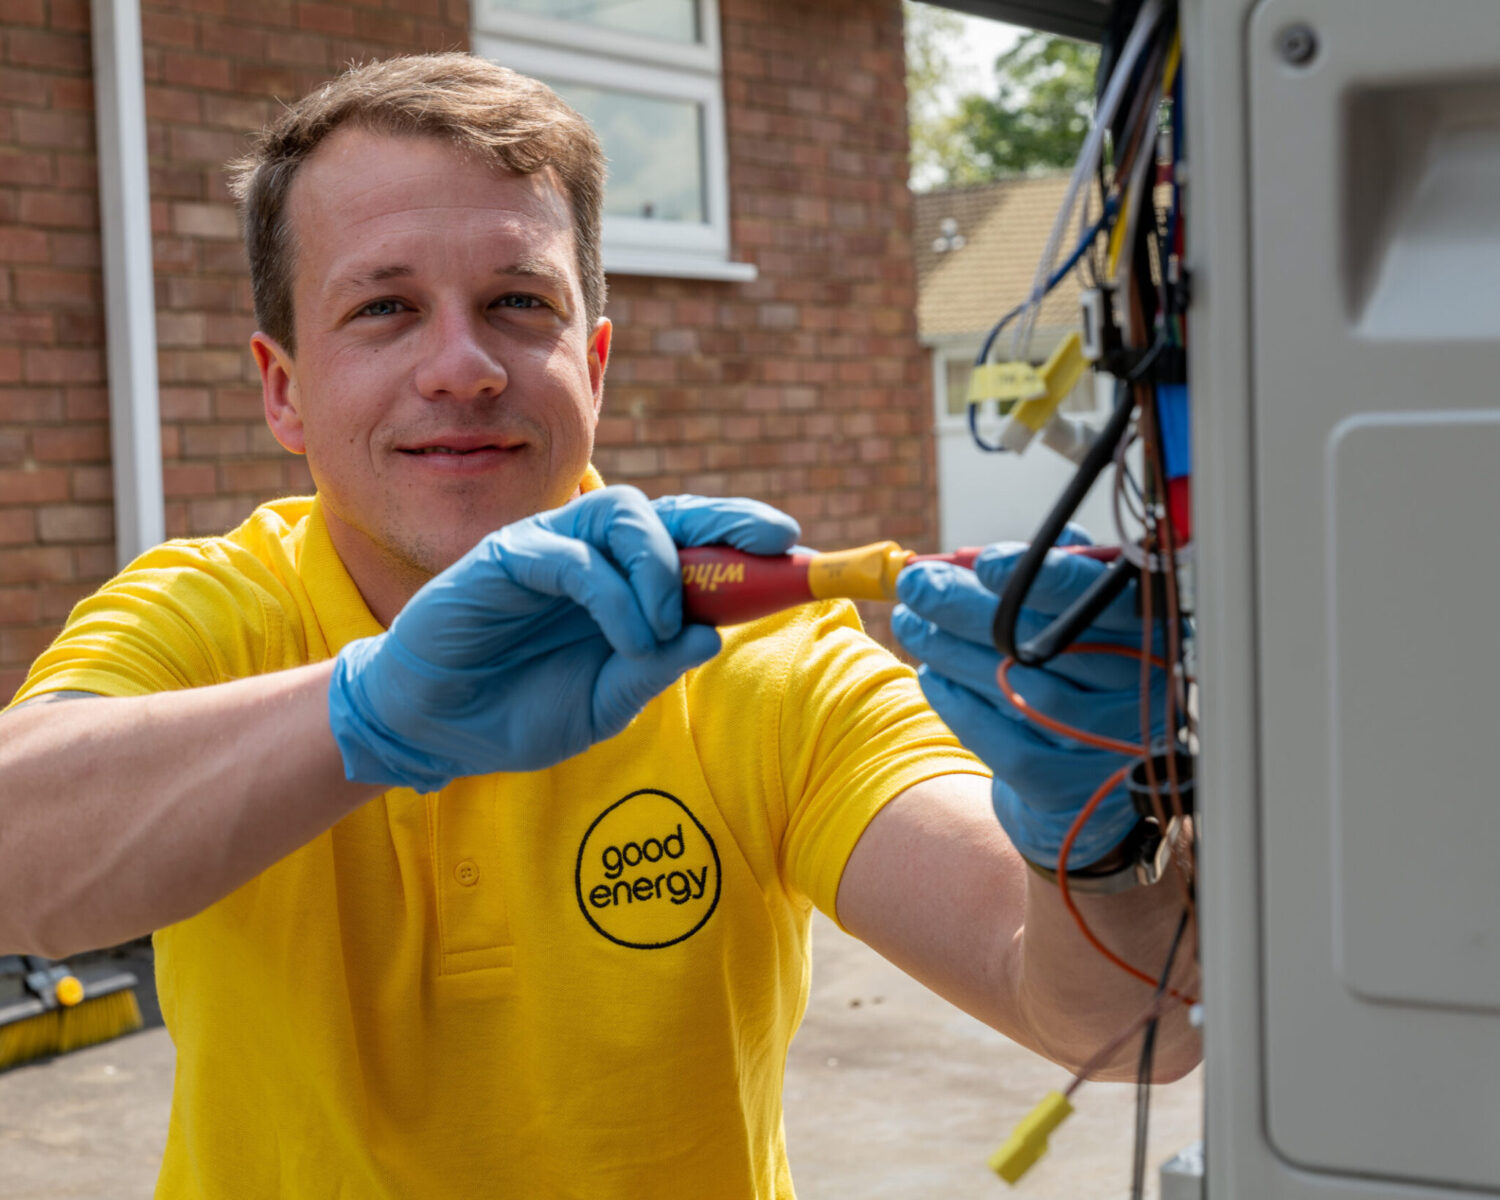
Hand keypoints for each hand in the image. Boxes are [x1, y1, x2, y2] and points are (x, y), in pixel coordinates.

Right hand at [328, 486, 799, 789]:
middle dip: (726, 519)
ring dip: (661, 567)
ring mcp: (548, 549)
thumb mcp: (603, 706)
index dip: (740, 535)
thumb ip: (652, 671)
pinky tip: (627, 635)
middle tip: (771, 542)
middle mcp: (590, 556)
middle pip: (666, 512)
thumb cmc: (519, 711)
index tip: (794, 545)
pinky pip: (571, 556)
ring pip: (622, 516)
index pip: (688, 542)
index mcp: (621, 586)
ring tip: (664, 625)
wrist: (435, 729)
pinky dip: (612, 593)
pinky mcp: (505, 556)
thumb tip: (711, 635)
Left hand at [892, 533, 1164, 869]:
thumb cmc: (1085, 675)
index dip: (1049, 579)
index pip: (1111, 601)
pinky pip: (1005, 746)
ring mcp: (1111, 748)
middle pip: (1049, 645)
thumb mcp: (1088, 622)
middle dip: (969, 608)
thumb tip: (982, 555)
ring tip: (910, 623)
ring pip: (1019, 692)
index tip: (985, 562)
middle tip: (916, 584)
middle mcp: (1145, 694)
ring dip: (951, 652)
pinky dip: (960, 707)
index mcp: (1157, 637)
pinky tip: (933, 676)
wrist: (1095, 783)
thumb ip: (1056, 579)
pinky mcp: (1070, 790)